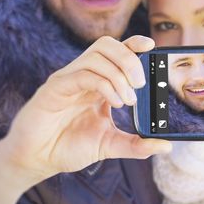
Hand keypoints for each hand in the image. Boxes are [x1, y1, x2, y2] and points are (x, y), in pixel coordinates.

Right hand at [0, 35, 170, 186]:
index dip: (134, 43)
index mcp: (98, 82)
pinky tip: (114, 102)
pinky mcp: (55, 88)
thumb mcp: (110, 145)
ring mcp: (69, 79)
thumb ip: (137, 145)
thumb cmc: (69, 147)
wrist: (37, 160)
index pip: (117, 52)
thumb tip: (165, 146)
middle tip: (141, 84)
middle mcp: (84, 75)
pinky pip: (83, 73)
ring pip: (97, 55)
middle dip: (130, 59)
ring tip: (128, 99)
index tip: (152, 45)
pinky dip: (104, 84)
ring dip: (119, 74)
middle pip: (107, 45)